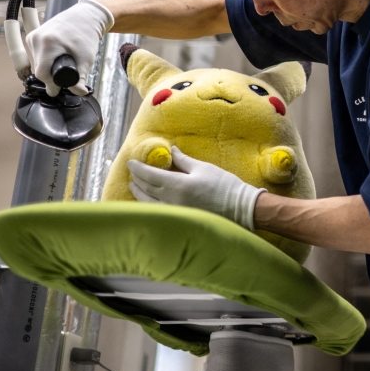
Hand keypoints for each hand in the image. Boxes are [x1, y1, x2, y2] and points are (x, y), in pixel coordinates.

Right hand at [27, 0, 112, 95]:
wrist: (85, 17)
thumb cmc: (86, 34)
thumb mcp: (86, 58)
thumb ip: (81, 77)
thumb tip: (79, 92)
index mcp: (48, 43)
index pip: (42, 73)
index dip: (51, 84)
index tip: (58, 90)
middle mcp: (36, 38)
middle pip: (39, 68)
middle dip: (51, 76)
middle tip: (65, 77)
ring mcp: (33, 36)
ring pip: (37, 62)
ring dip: (48, 68)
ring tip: (63, 63)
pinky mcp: (33, 35)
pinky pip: (36, 54)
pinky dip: (46, 59)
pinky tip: (57, 57)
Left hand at [127, 147, 264, 230]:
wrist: (238, 207)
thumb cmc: (223, 185)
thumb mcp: (203, 168)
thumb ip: (183, 160)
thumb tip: (171, 151)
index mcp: (177, 185)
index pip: (149, 175)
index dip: (137, 168)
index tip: (130, 162)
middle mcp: (171, 200)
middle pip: (146, 188)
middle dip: (137, 179)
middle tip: (132, 172)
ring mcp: (174, 212)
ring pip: (148, 203)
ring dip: (139, 193)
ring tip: (135, 185)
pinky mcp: (179, 219)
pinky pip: (157, 210)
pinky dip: (148, 203)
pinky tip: (147, 199)